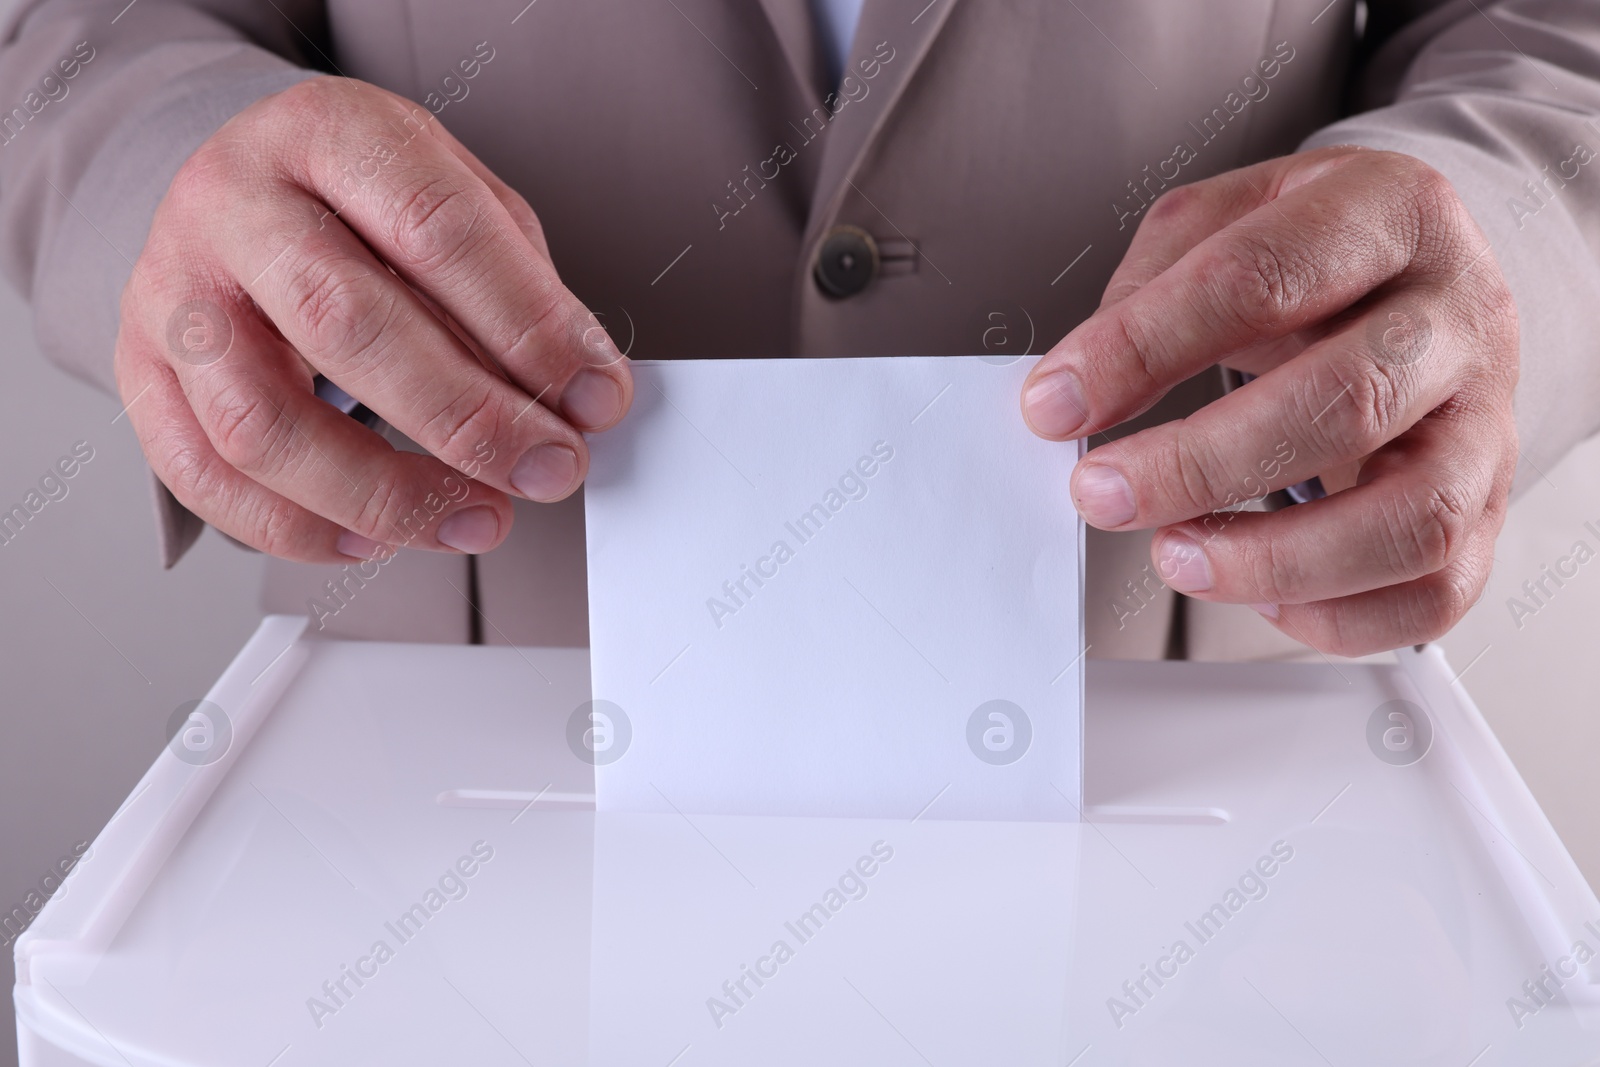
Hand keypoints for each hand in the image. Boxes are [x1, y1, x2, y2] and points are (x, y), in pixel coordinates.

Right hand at [116, 76, 631, 561]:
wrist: (241, 187)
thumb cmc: (363, 201)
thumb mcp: (456, 197)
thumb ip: (520, 284)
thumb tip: (578, 394)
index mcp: (328, 133)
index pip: (435, 229)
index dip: (528, 324)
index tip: (594, 395)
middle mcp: (234, 203)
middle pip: (347, 324)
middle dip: (469, 418)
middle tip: (550, 467)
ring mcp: (173, 289)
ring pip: (262, 421)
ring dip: (386, 494)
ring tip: (478, 518)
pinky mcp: (140, 370)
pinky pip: (206, 477)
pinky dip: (297, 529)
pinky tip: (375, 540)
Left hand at [1022, 147, 1518, 655]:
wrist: (1428, 278)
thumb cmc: (1318, 258)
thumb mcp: (1225, 219)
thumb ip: (1146, 289)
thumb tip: (1077, 389)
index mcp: (1389, 214)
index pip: (1262, 278)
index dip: (1143, 348)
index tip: (1055, 402)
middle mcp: (1456, 319)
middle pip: (1347, 403)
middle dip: (1200, 464)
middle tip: (1103, 491)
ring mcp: (1486, 424)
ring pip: (1411, 518)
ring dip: (1274, 559)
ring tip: (1176, 555)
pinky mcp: (1488, 511)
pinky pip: (1435, 592)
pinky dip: (1337, 617)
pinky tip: (1260, 593)